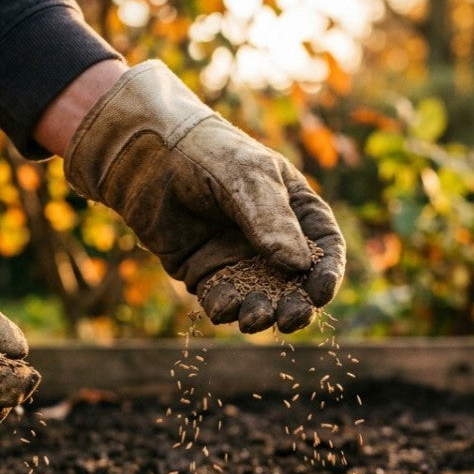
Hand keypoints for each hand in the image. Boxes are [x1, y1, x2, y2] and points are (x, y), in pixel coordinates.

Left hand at [62, 61, 345, 333]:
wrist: (147, 156)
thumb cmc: (208, 154)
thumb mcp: (249, 178)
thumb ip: (273, 221)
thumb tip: (298, 266)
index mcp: (294, 210)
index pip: (323, 247)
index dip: (326, 273)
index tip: (321, 293)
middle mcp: (271, 239)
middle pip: (295, 283)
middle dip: (295, 305)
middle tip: (291, 319)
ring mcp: (237, 257)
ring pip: (259, 297)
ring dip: (260, 312)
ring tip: (253, 319)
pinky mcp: (204, 272)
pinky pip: (221, 299)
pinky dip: (224, 309)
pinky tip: (222, 309)